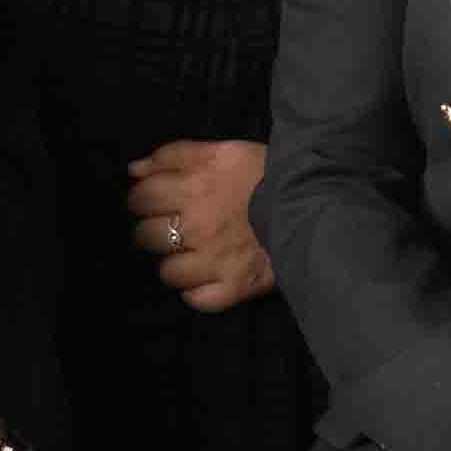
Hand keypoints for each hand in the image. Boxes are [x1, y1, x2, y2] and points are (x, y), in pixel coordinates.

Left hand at [129, 138, 273, 311]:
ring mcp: (214, 261)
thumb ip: (174, 155)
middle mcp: (197, 227)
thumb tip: (134, 170)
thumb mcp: (222, 150)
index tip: (153, 202)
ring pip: (168, 273)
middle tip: (172, 227)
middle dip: (153, 231)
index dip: (142, 199)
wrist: (316, 201)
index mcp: (191, 189)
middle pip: (146, 237)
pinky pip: (198, 300)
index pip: (140, 199)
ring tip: (192, 254)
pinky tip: (207, 277)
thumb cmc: (267, 173)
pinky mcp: (234, 287)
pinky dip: (198, 292)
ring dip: (175, 264)